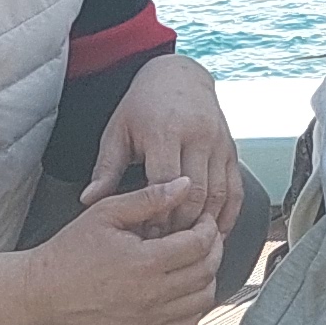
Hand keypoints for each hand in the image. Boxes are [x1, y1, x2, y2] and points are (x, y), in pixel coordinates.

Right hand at [22, 178, 220, 324]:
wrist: (43, 292)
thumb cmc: (70, 252)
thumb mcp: (106, 212)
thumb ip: (149, 198)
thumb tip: (184, 185)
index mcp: (144, 262)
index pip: (200, 244)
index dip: (208, 227)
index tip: (202, 220)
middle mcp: (151, 295)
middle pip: (207, 271)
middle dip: (213, 249)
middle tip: (205, 236)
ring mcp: (148, 318)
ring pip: (202, 300)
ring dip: (207, 278)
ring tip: (195, 261)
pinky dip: (194, 307)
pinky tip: (183, 289)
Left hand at [90, 53, 241, 239]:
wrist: (179, 77)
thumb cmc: (143, 106)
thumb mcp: (118, 131)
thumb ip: (106, 168)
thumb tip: (89, 200)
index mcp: (165, 131)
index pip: (165, 183)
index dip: (157, 214)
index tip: (144, 235)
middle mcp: (198, 136)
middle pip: (195, 192)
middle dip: (180, 225)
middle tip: (164, 247)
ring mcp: (219, 143)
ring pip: (219, 194)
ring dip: (205, 224)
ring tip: (187, 245)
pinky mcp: (232, 150)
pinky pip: (236, 189)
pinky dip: (228, 215)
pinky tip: (215, 232)